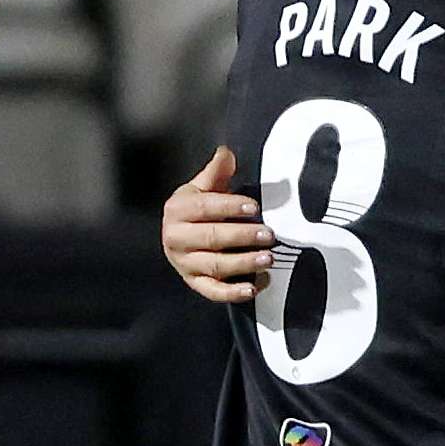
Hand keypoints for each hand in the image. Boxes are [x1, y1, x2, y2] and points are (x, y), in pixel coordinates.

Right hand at [162, 145, 274, 301]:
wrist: (182, 234)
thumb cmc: (198, 208)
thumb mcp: (204, 186)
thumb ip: (217, 171)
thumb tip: (226, 152)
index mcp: (177, 210)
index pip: (204, 207)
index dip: (229, 206)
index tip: (253, 207)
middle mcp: (176, 238)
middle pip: (210, 238)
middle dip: (241, 236)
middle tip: (268, 234)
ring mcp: (184, 264)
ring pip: (214, 266)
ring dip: (243, 263)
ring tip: (268, 259)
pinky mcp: (194, 283)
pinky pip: (213, 292)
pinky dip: (233, 293)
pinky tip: (254, 288)